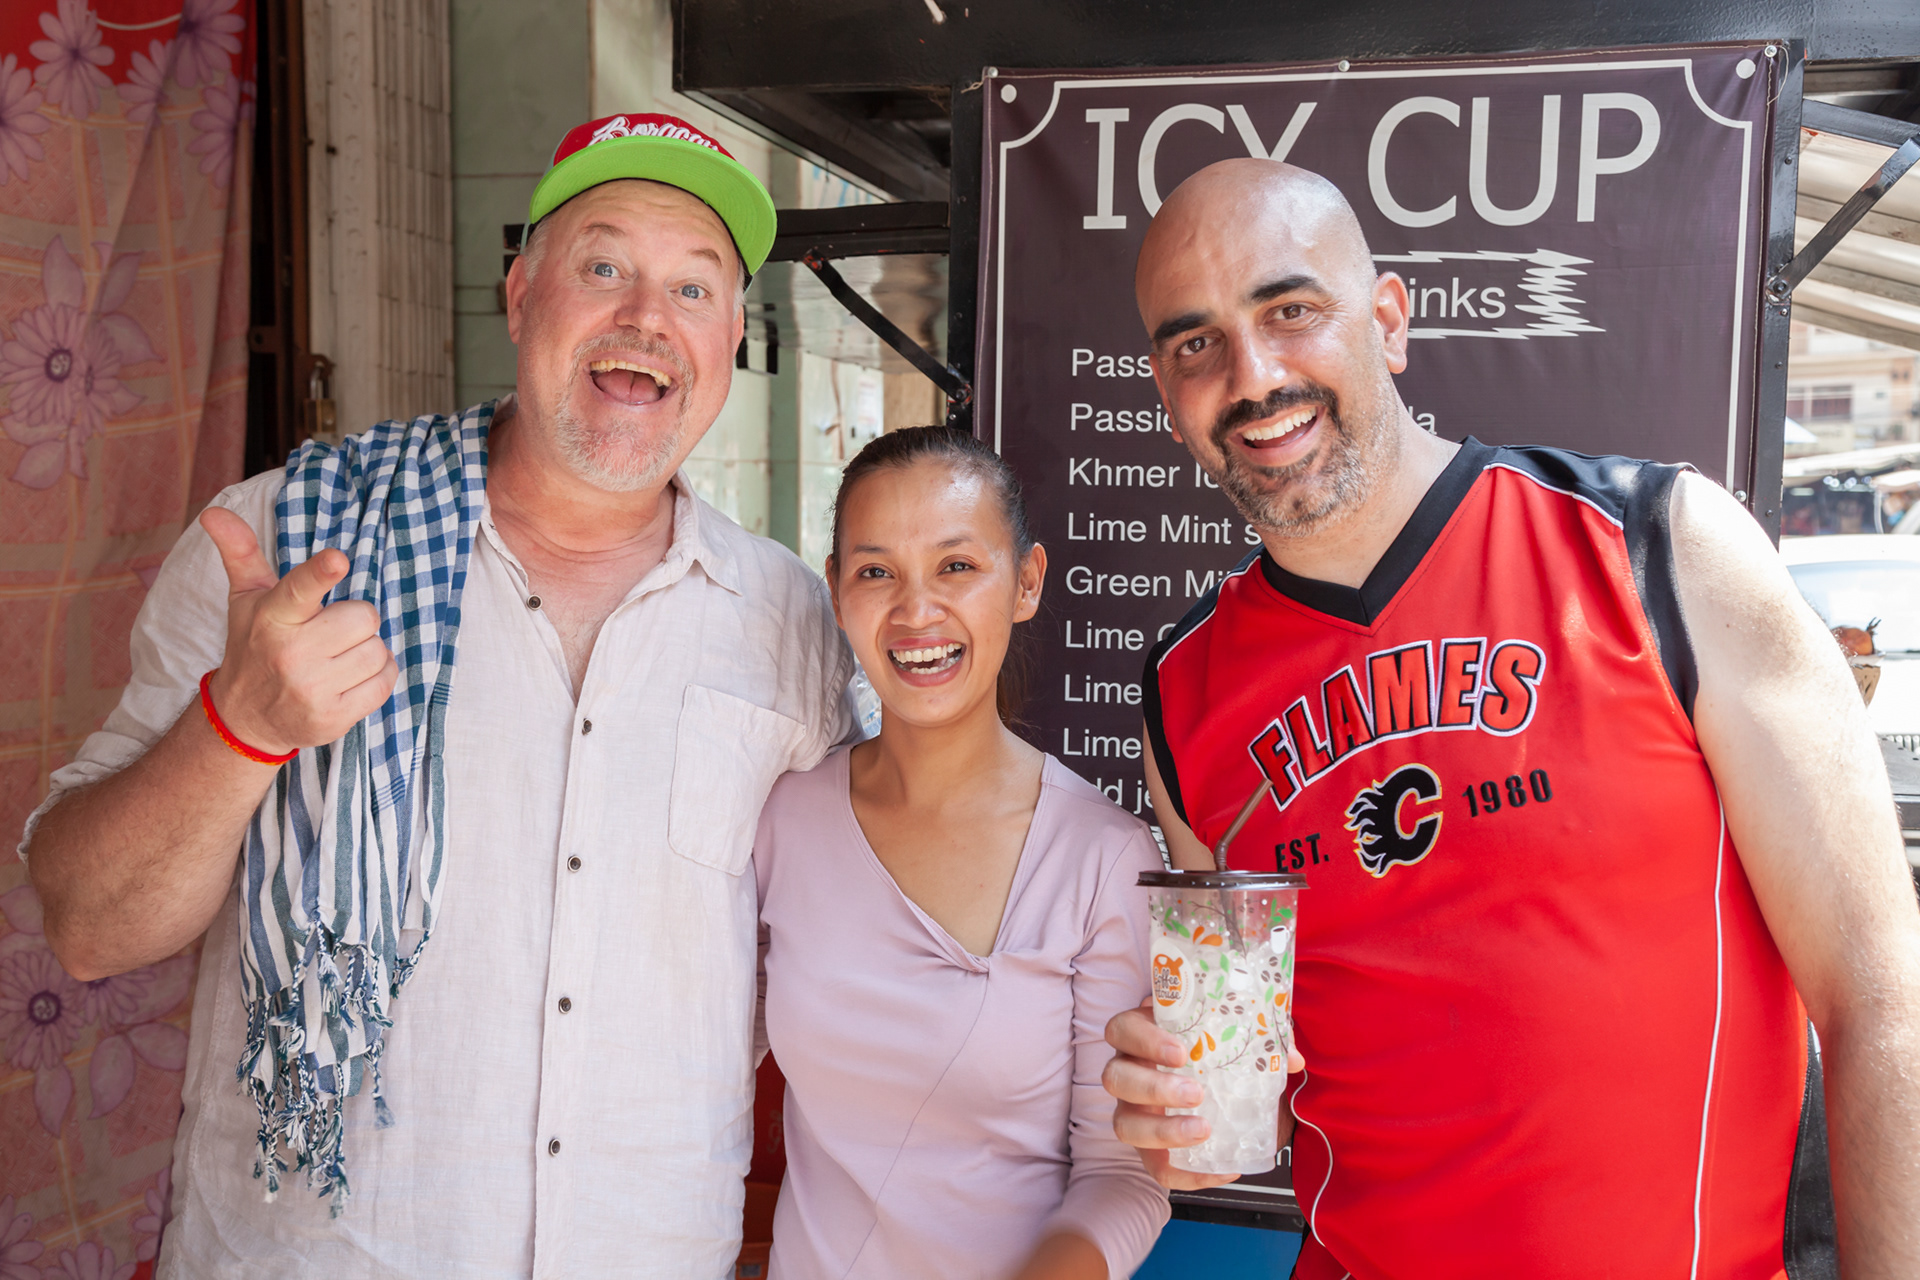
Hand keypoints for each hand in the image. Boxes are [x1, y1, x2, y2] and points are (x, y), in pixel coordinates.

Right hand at [200, 506, 398, 756]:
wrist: (244, 719)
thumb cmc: (253, 646)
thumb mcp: (246, 599)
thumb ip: (240, 552)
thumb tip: (214, 511)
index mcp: (272, 616)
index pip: (301, 589)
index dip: (321, 573)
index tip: (337, 559)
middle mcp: (290, 653)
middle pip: (363, 617)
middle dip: (354, 621)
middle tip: (329, 633)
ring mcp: (311, 689)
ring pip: (377, 650)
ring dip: (366, 651)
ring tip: (336, 659)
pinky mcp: (332, 718)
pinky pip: (385, 681)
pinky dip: (377, 677)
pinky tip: (349, 680)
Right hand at [1101, 1001, 1303, 1189]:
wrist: (1218, 1089)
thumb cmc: (1214, 1053)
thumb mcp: (1232, 1038)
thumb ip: (1261, 1041)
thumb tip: (1291, 1058)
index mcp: (1141, 1036)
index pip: (1122, 1029)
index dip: (1144, 1039)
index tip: (1180, 1052)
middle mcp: (1127, 1073)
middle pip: (1115, 1077)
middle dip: (1153, 1087)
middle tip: (1195, 1093)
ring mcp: (1132, 1111)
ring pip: (1124, 1124)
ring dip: (1162, 1130)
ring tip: (1202, 1130)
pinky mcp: (1147, 1148)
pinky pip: (1156, 1167)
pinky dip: (1188, 1173)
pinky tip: (1221, 1170)